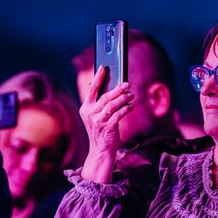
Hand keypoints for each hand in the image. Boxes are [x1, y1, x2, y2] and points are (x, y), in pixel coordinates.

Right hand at [79, 69, 134, 184]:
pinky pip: (119, 115)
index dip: (98, 78)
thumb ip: (95, 101)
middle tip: (127, 84)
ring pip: (113, 105)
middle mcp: (90, 114)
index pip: (92, 90)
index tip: (103, 67)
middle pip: (105, 97)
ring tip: (131, 95)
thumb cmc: (100, 130)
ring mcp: (98, 121)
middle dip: (117, 89)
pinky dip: (126, 109)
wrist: (100, 150)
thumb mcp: (94, 116)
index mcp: (85, 108)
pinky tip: (131, 106)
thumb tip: (94, 83)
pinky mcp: (107, 128)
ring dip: (124, 98)